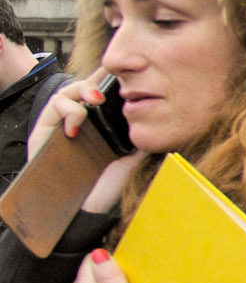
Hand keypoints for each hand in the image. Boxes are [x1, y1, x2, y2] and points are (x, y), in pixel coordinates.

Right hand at [30, 68, 148, 213]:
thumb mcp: (133, 156)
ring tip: (96, 101)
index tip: (129, 73)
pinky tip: (76, 128)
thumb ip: (144, 136)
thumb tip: (163, 118)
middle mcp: (83, 122)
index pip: (107, 95)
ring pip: (69, 92)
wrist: (84, 209)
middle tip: (113, 87)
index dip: (114, 81)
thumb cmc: (108, 187)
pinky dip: (68, 111)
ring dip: (83, 91)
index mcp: (104, 125)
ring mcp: (63, 125)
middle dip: (98, 81)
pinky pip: (54, 107)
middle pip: (87, 88)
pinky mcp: (44, 130)